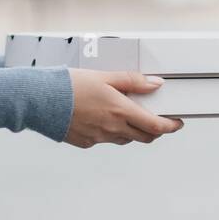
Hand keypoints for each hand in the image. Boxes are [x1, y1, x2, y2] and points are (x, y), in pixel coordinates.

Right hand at [65, 69, 182, 147]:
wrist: (40, 100)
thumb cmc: (70, 85)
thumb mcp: (105, 76)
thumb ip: (133, 81)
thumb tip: (155, 84)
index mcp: (120, 110)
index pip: (155, 125)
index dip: (170, 126)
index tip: (177, 123)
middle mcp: (112, 128)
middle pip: (144, 137)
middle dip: (154, 130)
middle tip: (156, 120)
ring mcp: (99, 138)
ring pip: (125, 139)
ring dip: (132, 131)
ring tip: (126, 116)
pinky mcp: (86, 143)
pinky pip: (105, 140)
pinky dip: (109, 132)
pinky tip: (100, 119)